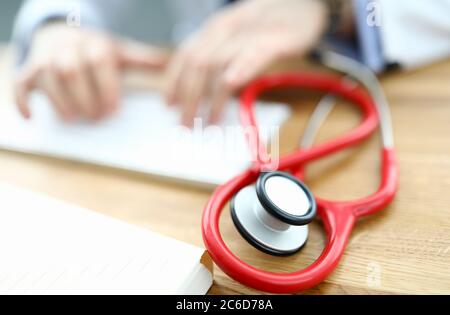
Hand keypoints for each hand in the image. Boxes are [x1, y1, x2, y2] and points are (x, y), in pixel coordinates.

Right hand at [15, 23, 168, 120]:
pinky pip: (20, 84)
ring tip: (75, 119)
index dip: (107, 87)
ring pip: (49, 78)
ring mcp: (46, 61)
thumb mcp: (120, 53)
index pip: (100, 63)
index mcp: (94, 45)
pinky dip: (22, 101)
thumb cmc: (96, 52)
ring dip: (61, 101)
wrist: (64, 36)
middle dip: (86, 97)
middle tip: (98, 118)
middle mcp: (68, 50)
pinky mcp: (30, 73)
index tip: (115, 110)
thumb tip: (169, 63)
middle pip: (72, 71)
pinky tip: (32, 118)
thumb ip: (142, 60)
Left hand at [165, 0, 327, 125]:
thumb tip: (202, 88)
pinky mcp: (273, 39)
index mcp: (214, 29)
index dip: (173, 81)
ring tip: (209, 122)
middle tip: (186, 124)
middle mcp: (226, 29)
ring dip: (211, 98)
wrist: (304, 4)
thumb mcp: (237, 36)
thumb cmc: (269, 26)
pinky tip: (232, 83)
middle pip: (197, 64)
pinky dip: (240, 69)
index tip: (168, 105)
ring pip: (219, 63)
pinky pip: (253, 54)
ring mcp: (248, 33)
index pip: (185, 56)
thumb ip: (218, 55)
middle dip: (188, 98)